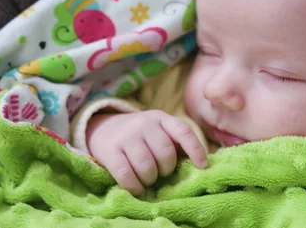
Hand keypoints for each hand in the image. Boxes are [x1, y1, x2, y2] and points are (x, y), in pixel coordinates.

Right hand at [86, 110, 207, 195]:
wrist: (102, 129)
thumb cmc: (140, 137)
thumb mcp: (159, 132)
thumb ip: (176, 144)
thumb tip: (200, 165)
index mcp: (161, 119)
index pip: (184, 131)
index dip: (195, 149)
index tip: (202, 166)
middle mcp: (145, 124)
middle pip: (165, 154)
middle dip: (166, 169)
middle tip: (160, 172)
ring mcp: (126, 136)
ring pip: (147, 166)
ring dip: (150, 179)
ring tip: (147, 179)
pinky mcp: (110, 151)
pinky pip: (126, 174)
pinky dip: (134, 186)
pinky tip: (136, 187)